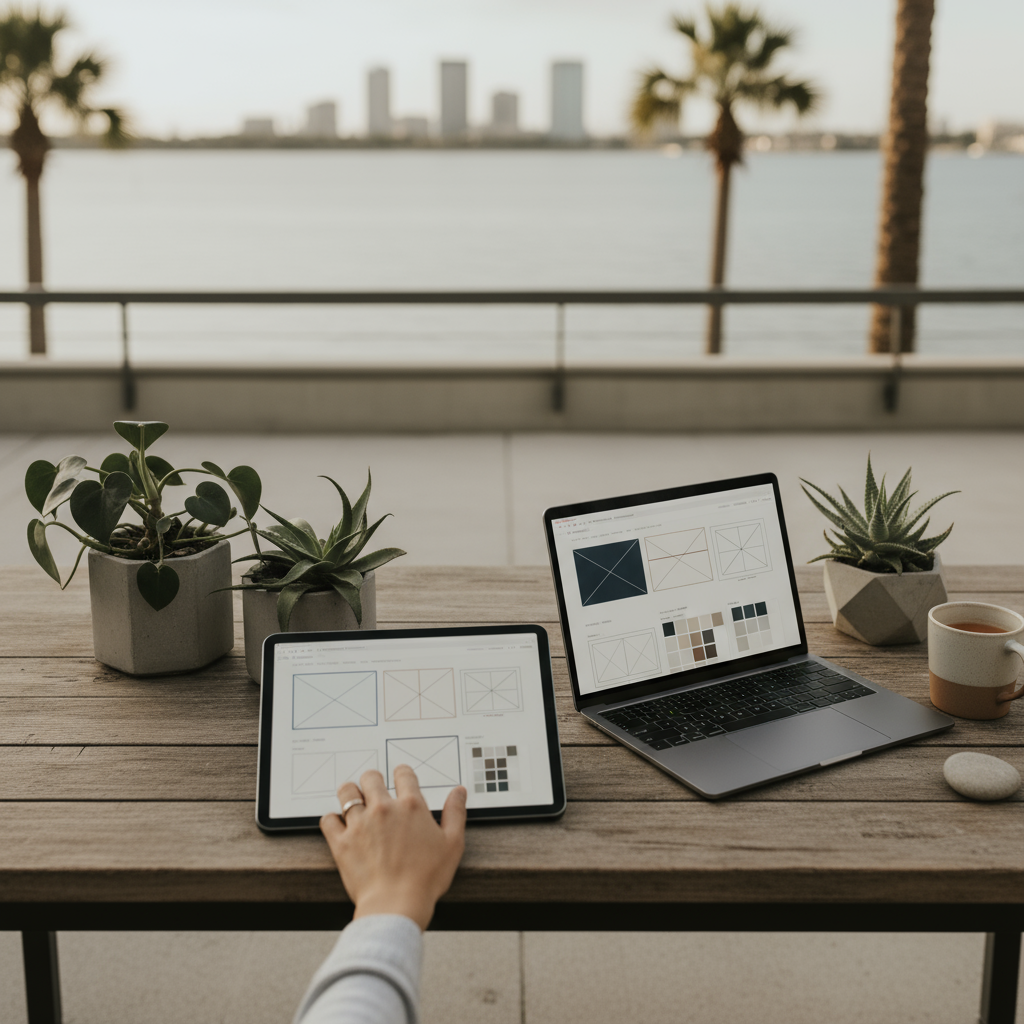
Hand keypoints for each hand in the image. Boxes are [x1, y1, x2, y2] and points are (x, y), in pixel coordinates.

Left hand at [320, 766, 466, 930]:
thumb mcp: (452, 844)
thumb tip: (458, 792)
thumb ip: (455, 813)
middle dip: (373, 780)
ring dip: (350, 793)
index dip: (402, 773)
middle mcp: (383, 809)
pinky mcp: (341, 842)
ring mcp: (360, 824)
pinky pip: (328, 820)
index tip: (401, 778)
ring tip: (354, 800)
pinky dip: (332, 820)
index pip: (403, 773)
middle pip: (371, 777)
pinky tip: (338, 824)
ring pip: (347, 792)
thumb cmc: (426, 879)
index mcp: (411, 806)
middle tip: (375, 789)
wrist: (397, 905)